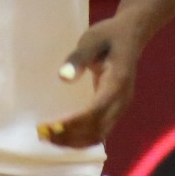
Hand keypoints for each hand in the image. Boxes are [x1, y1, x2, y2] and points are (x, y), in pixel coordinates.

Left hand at [41, 15, 146, 147]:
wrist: (131, 35)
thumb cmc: (108, 35)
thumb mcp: (92, 40)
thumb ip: (78, 58)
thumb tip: (63, 77)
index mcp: (117, 82)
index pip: (95, 111)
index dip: (73, 123)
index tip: (51, 126)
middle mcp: (122, 100)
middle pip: (97, 129)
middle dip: (70, 136)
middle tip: (43, 134)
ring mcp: (121, 107)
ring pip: (99, 135)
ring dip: (74, 140)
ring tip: (49, 138)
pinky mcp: (116, 109)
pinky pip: (100, 131)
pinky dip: (82, 137)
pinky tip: (64, 136)